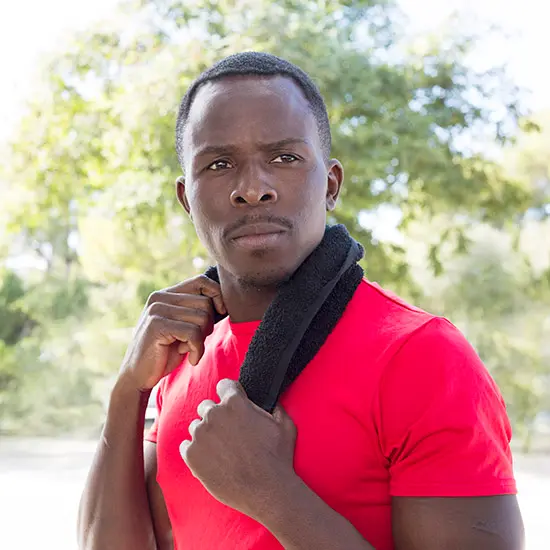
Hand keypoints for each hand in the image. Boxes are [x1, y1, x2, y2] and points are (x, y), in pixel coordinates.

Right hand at [119, 275, 225, 391]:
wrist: (138, 377)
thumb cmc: (166, 353)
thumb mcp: (183, 327)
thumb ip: (196, 311)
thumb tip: (224, 303)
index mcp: (166, 294)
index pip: (201, 281)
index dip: (217, 295)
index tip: (221, 313)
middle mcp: (159, 297)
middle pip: (205, 302)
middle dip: (208, 325)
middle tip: (195, 341)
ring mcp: (156, 310)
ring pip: (202, 318)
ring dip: (202, 340)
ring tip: (188, 349)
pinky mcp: (156, 325)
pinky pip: (193, 333)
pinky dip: (197, 349)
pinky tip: (190, 358)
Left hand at [180, 379, 297, 519]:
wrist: (266, 491)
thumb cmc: (278, 458)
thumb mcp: (285, 425)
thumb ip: (275, 407)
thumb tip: (272, 402)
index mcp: (235, 402)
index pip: (224, 385)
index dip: (230, 394)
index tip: (232, 403)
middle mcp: (214, 414)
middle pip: (206, 406)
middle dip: (216, 416)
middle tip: (227, 432)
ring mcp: (200, 434)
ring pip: (196, 427)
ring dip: (206, 435)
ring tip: (220, 450)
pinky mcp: (191, 455)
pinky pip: (185, 446)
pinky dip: (195, 452)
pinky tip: (210, 460)